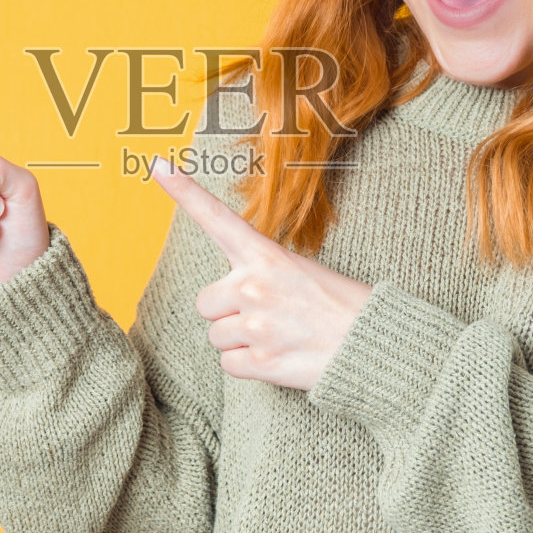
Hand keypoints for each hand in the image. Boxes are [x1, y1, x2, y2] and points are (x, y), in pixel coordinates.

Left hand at [150, 156, 371, 390]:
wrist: (374, 347)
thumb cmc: (341, 308)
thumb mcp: (302, 272)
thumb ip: (260, 274)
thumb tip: (230, 295)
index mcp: (265, 256)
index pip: (216, 219)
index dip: (184, 193)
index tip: (157, 166)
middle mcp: (254, 287)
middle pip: (205, 302)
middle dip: (228, 312)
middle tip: (268, 316)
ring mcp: (255, 326)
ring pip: (216, 336)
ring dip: (240, 341)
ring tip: (280, 337)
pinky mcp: (260, 362)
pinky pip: (228, 364)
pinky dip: (249, 367)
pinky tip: (278, 357)